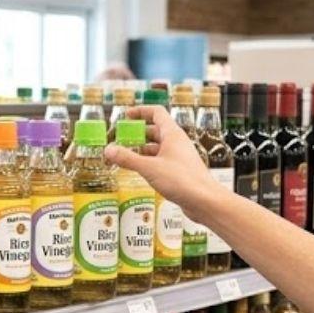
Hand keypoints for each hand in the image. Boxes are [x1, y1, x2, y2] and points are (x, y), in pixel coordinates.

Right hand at [103, 106, 222, 217]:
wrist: (204, 201)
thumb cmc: (182, 180)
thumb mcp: (149, 168)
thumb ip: (127, 158)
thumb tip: (109, 150)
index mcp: (172, 134)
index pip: (156, 112)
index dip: (140, 111)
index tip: (126, 116)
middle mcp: (177, 143)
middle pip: (155, 131)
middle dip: (137, 134)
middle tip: (121, 140)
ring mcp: (179, 157)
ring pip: (157, 148)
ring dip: (142, 150)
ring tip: (125, 157)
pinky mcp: (179, 171)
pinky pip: (161, 161)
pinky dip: (149, 163)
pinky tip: (139, 171)